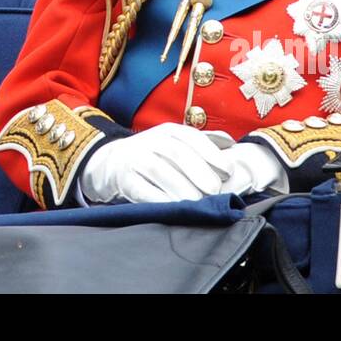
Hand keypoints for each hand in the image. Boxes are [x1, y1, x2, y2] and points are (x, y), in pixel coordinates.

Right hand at [80, 124, 287, 203]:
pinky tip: (173, 208)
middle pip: (177, 153)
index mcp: (168, 132)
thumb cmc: (152, 155)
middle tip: (215, 190)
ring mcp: (135, 158)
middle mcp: (151, 141)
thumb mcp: (175, 143)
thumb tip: (231, 144)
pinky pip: (142, 189)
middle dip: (198, 171)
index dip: (211, 154)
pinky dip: (159, 199)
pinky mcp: (123, 178)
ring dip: (181, 187)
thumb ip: (203, 143)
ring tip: (197, 201)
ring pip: (159, 171)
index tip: (228, 171)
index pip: (191, 138)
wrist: (109, 163)